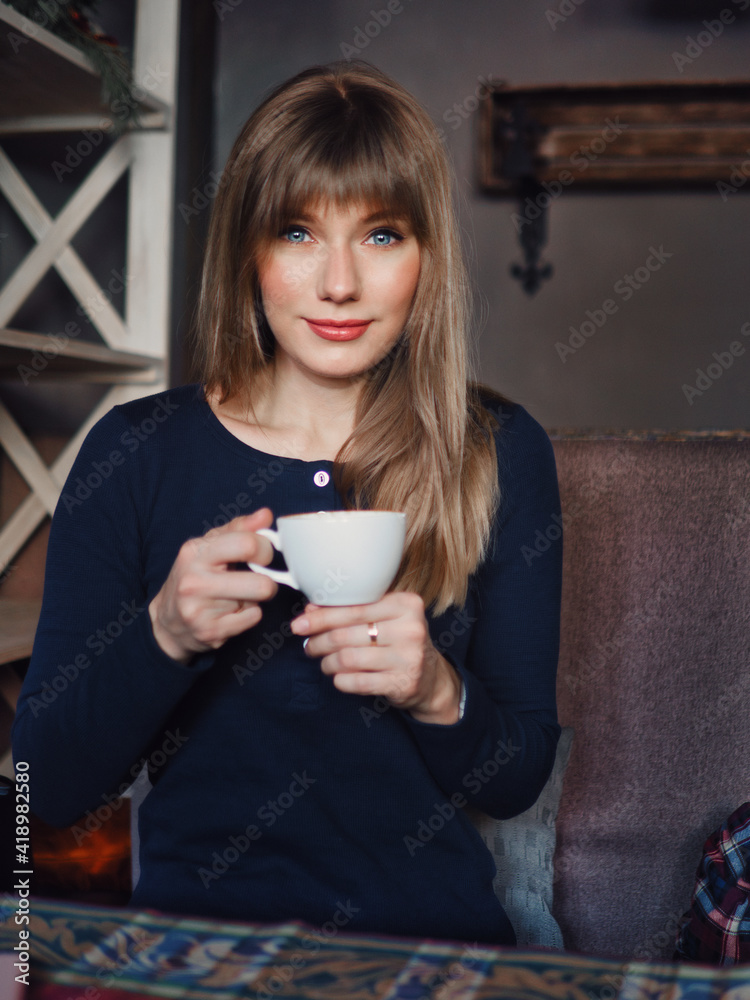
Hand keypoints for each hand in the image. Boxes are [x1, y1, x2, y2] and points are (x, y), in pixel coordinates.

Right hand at [148, 508, 277, 663]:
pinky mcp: (209, 631)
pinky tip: (231, 612)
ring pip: (257, 601)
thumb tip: (265, 515)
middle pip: (260, 583)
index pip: (248, 544)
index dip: (265, 550)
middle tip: (258, 579)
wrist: (168, 621)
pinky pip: (252, 618)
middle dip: (268, 581)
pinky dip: (248, 615)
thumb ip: (239, 528)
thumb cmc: (195, 577)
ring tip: (239, 595)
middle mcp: (194, 581)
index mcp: (195, 552)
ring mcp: (200, 609)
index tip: (263, 555)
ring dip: (254, 598)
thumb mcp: (210, 546)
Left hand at [291, 592, 461, 724]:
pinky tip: (338, 677)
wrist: (431, 679)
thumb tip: (311, 609)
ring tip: (324, 662)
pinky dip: (341, 680)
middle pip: (346, 634)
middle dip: (319, 641)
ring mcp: (409, 657)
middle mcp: (410, 628)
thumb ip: (352, 610)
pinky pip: (357, 682)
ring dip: (328, 662)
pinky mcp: (403, 683)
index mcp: (406, 604)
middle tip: (308, 646)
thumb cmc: (400, 642)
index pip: (353, 608)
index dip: (321, 617)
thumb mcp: (384, 619)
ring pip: (348, 658)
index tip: (299, 624)